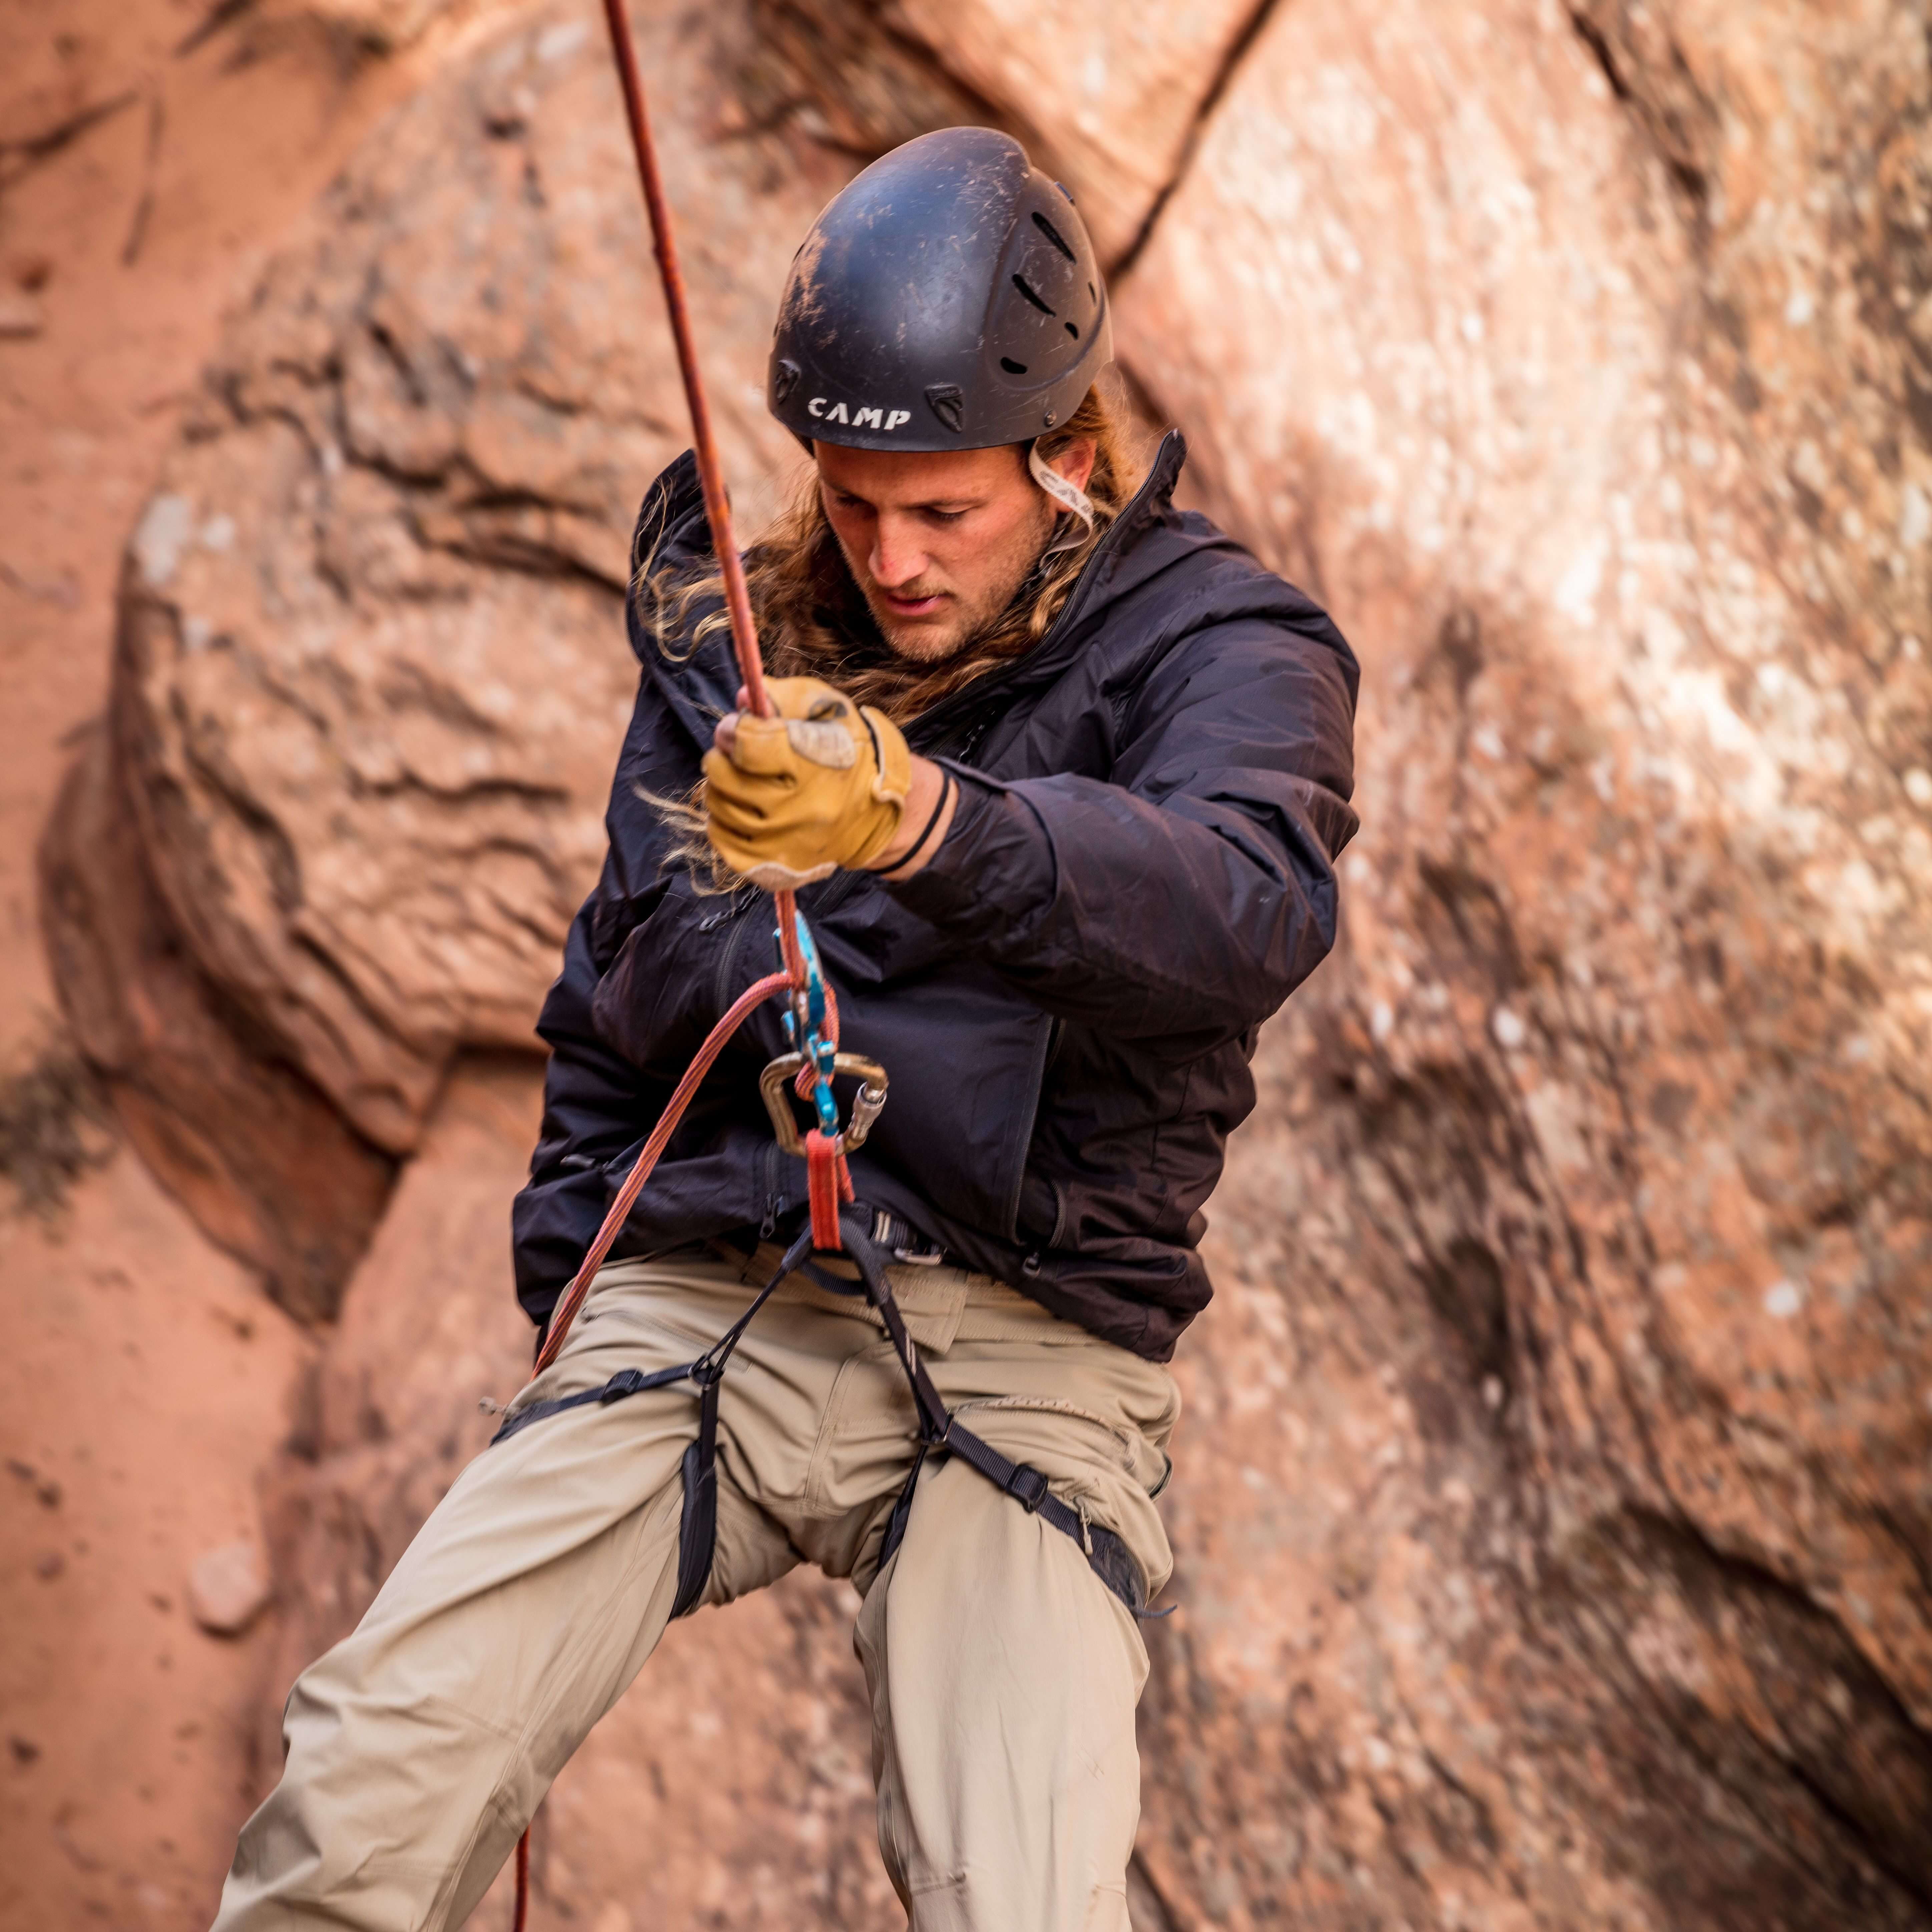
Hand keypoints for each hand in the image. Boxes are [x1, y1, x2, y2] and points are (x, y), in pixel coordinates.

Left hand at [704, 677, 913, 888]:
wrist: (880, 811)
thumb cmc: (851, 752)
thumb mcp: (827, 711)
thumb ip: (782, 697)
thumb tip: (741, 698)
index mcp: (812, 763)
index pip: (747, 745)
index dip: (732, 730)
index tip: (736, 728)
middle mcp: (797, 808)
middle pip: (725, 778)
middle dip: (722, 758)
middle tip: (736, 755)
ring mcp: (785, 841)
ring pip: (720, 810)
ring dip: (720, 789)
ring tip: (739, 781)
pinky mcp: (778, 867)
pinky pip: (726, 847)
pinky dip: (722, 825)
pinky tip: (738, 811)